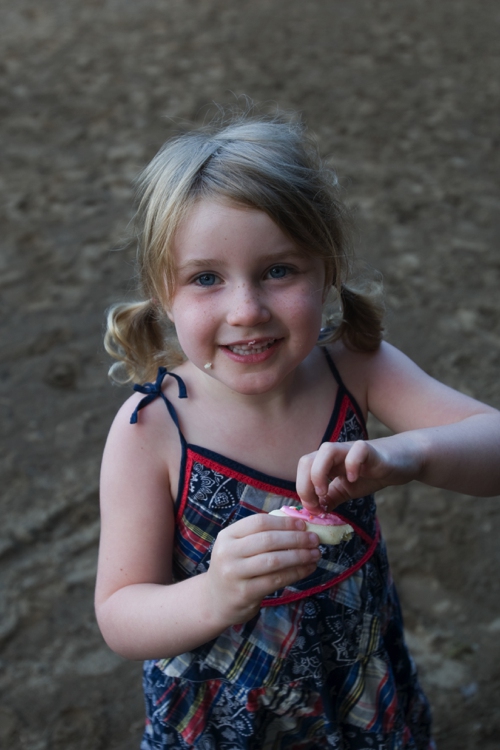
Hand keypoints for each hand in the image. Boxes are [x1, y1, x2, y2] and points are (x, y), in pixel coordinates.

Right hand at [205, 514, 319, 625]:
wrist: (215, 600)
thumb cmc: (235, 567)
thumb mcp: (239, 546)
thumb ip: (262, 534)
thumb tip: (299, 524)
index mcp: (228, 535)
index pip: (259, 522)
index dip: (284, 522)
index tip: (303, 524)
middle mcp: (228, 552)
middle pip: (268, 540)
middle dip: (296, 538)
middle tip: (315, 539)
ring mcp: (235, 573)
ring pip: (274, 561)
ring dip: (299, 556)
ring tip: (315, 554)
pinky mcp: (245, 593)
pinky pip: (276, 580)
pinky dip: (296, 573)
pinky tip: (307, 569)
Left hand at [297, 438, 421, 512]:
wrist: (401, 461)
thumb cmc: (371, 474)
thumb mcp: (347, 490)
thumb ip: (331, 497)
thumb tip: (314, 510)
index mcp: (326, 463)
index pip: (303, 471)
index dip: (302, 490)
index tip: (313, 510)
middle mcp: (334, 454)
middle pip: (306, 460)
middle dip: (305, 484)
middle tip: (316, 503)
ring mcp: (351, 449)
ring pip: (325, 450)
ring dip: (319, 473)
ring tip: (325, 492)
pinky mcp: (370, 450)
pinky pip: (357, 450)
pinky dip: (352, 464)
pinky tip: (353, 479)